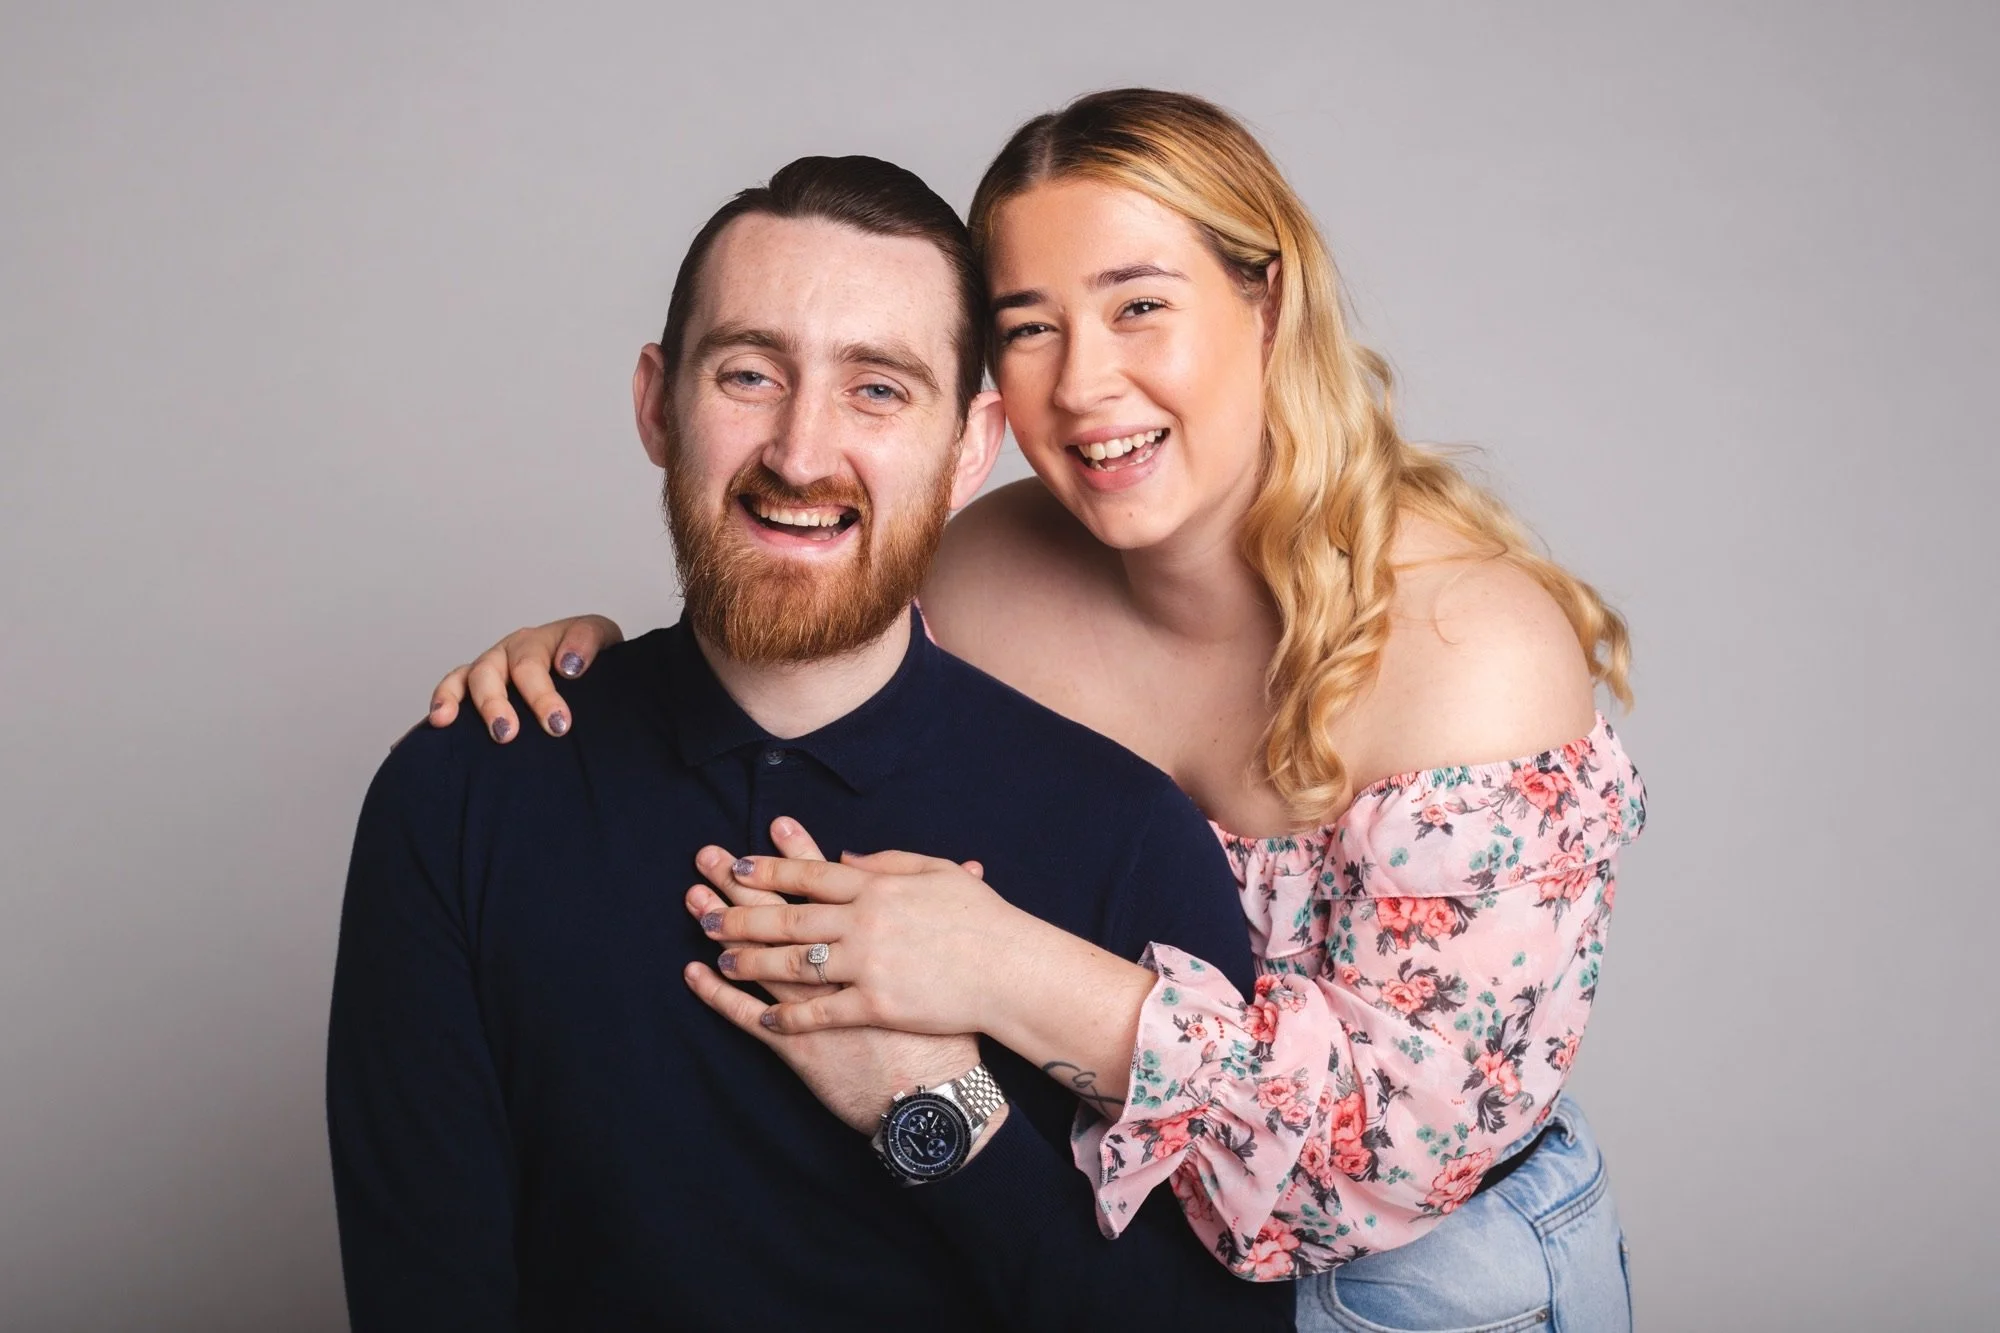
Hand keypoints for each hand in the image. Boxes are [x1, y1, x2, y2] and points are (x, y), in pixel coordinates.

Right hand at [426, 615, 622, 741]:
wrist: (587, 666)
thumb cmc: (591, 656)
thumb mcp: (601, 638)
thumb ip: (587, 642)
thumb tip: (568, 665)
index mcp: (539, 641)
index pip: (535, 664)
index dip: (542, 695)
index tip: (558, 724)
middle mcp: (510, 652)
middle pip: (495, 672)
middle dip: (499, 704)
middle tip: (507, 734)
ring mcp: (489, 668)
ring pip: (470, 678)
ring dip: (468, 703)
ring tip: (463, 726)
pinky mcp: (473, 687)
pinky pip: (450, 690)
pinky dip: (441, 703)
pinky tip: (435, 724)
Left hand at [683, 818, 987, 1136]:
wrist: (1013, 973)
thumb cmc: (984, 921)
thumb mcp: (940, 873)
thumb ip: (889, 863)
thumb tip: (845, 860)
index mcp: (879, 888)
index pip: (810, 875)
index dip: (768, 870)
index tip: (735, 865)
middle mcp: (866, 923)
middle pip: (789, 917)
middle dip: (741, 915)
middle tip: (703, 915)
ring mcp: (868, 966)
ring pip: (795, 963)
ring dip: (753, 961)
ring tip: (721, 960)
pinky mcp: (875, 1006)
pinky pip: (821, 1012)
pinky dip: (790, 1014)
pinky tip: (766, 1014)